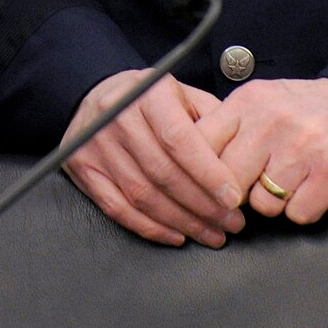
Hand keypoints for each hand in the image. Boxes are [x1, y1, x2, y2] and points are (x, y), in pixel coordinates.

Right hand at [61, 72, 245, 246]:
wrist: (99, 94)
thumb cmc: (152, 100)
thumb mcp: (185, 95)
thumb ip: (213, 120)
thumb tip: (244, 156)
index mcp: (148, 93)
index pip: (179, 139)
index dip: (208, 172)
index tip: (233, 197)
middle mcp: (117, 116)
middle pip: (162, 172)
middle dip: (202, 205)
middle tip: (231, 223)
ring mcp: (96, 143)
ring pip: (142, 195)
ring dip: (182, 221)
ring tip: (211, 233)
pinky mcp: (83, 168)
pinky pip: (118, 208)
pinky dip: (150, 228)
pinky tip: (176, 235)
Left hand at [196, 77, 327, 224]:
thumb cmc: (311, 108)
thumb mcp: (264, 101)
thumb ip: (229, 126)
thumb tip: (186, 160)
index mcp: (248, 101)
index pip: (199, 145)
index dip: (198, 175)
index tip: (207, 187)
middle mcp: (271, 120)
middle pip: (227, 182)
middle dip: (237, 196)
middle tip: (255, 190)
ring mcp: (303, 145)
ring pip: (262, 205)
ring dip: (275, 204)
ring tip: (293, 182)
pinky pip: (299, 214)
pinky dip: (305, 210)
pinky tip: (314, 189)